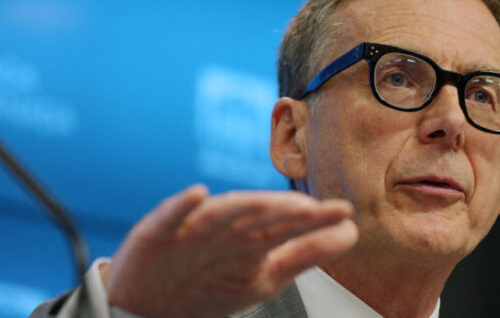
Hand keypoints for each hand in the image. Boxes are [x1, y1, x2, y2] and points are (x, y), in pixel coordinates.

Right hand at [102, 185, 357, 317]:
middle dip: (283, 211)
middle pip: (257, 216)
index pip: (288, 226)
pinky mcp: (156, 234)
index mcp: (252, 238)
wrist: (149, 304)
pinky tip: (196, 195)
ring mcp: (191, 231)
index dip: (315, 220)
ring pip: (219, 215)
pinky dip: (181, 207)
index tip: (345, 212)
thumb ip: (307, 252)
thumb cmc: (213, 283)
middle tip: (312, 209)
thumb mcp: (265, 275)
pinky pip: (169, 218)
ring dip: (242, 207)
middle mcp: (226, 229)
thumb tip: (350, 232)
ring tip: (269, 203)